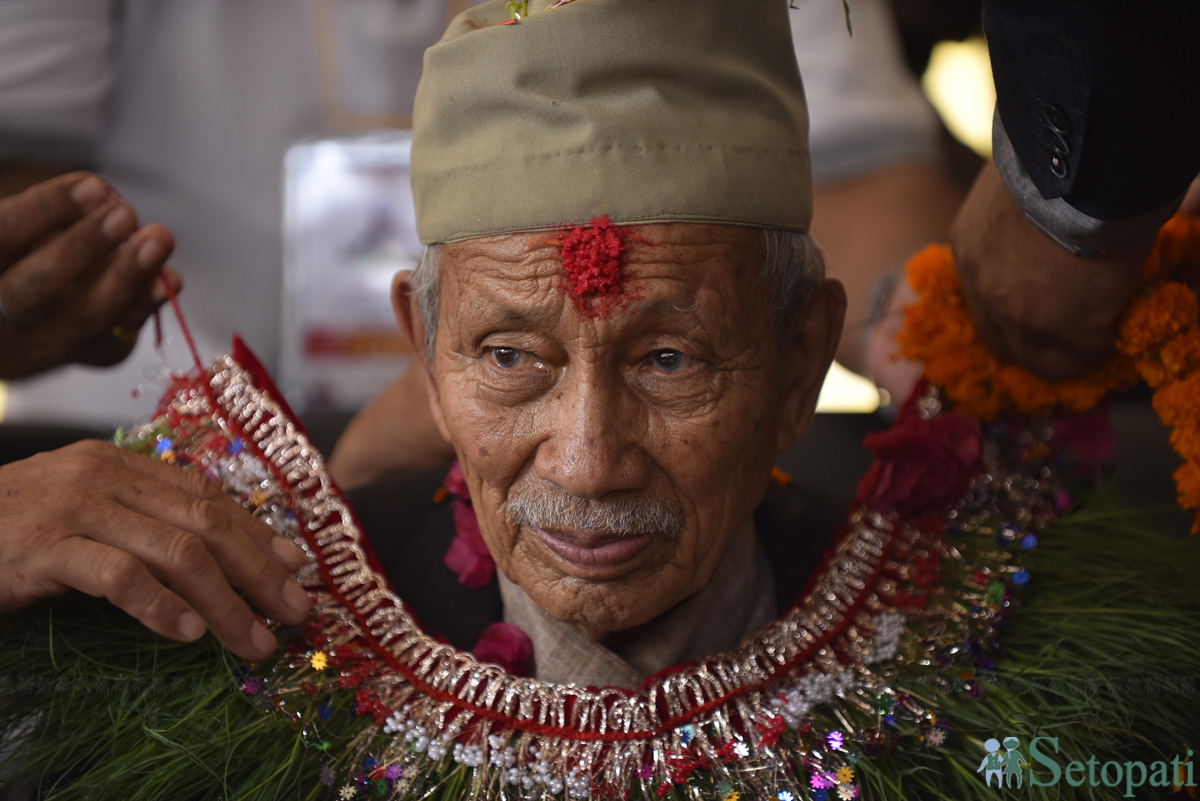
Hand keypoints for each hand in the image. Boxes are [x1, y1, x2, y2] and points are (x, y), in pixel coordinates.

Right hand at [0, 172, 181, 378]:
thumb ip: (50, 217)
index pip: (5, 236)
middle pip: (38, 287)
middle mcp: (1, 315)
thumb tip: (100, 197)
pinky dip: (145, 305)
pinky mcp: (81, 356)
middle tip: (125, 214)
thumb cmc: (17, 260)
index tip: (93, 186)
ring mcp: (40, 342)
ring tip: (159, 239)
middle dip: (85, 247)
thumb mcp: (21, 234)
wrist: (9, 329)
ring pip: (85, 318)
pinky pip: (116, 339)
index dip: (47, 209)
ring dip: (129, 277)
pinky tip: (168, 280)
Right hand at [0, 440, 311, 659]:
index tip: (296, 566)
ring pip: (177, 552)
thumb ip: (137, 521)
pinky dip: (162, 606)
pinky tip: (190, 633)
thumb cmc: (7, 532)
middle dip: (259, 571)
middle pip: (206, 524)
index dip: (258, 532)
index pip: (207, 496)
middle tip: (296, 611)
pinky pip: (120, 576)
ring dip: (227, 602)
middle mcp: (104, 476)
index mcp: (119, 465)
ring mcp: (75, 508)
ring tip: (255, 640)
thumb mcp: (81, 515)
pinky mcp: (45, 547)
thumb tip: (210, 557)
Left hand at [951, 162, 1152, 380]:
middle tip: (1072, 329)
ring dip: (1074, 352)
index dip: (1015, 309)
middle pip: (1003, 344)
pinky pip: (1088, 354)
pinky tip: (1123, 319)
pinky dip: (1107, 340)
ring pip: (1045, 364)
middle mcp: (984, 290)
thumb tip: (1041, 219)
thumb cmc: (1052, 159)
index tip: (1044, 303)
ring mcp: (1022, 317)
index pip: (984, 300)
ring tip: (1105, 331)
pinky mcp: (1070, 330)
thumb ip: (1016, 214)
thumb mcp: (1014, 187)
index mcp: (970, 250)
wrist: (1081, 167)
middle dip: (1035, 343)